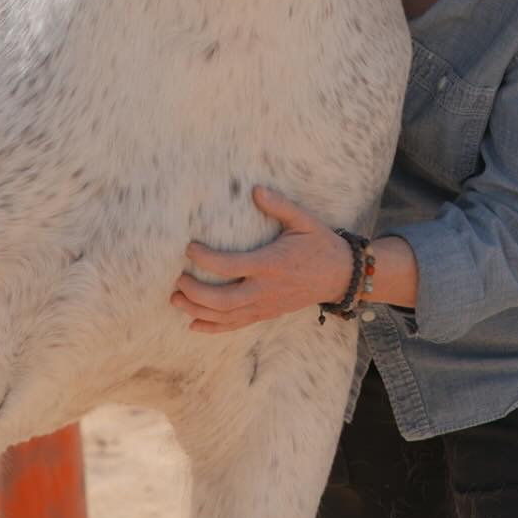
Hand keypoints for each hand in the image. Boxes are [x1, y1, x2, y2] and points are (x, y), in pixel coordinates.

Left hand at [171, 186, 352, 333]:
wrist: (340, 276)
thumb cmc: (320, 245)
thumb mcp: (304, 221)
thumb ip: (279, 205)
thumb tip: (256, 189)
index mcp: (270, 264)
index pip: (229, 265)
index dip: (205, 258)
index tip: (190, 248)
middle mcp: (264, 289)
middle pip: (221, 299)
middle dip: (194, 291)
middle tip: (178, 279)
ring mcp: (265, 305)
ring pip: (225, 316)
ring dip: (197, 310)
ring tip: (177, 299)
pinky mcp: (266, 314)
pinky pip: (236, 326)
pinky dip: (213, 327)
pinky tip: (194, 324)